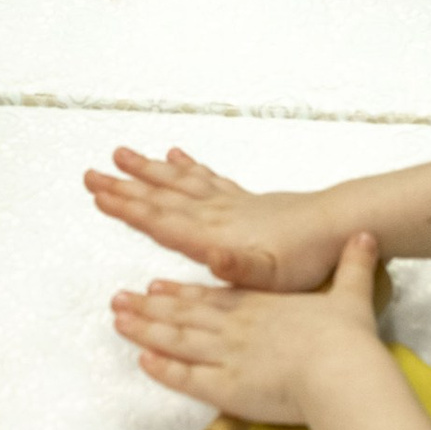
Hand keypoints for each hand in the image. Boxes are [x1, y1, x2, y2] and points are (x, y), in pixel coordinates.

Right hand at [82, 140, 342, 288]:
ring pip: (180, 182)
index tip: (97, 193)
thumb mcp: (272, 275)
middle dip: (125, 186)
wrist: (339, 227)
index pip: (161, 220)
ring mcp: (231, 204)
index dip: (128, 208)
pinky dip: (188, 167)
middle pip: (162, 197)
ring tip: (123, 154)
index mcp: (214, 235)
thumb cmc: (305, 259)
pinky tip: (177, 156)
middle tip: (90, 173)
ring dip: (149, 171)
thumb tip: (211, 257)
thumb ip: (239, 267)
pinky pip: (208, 179)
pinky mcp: (247, 201)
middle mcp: (216, 214)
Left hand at [110, 226, 388, 425]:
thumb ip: (354, 267)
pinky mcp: (224, 387)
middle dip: (150, 306)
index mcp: (262, 307)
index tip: (158, 285)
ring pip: (176, 339)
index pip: (214, 296)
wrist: (340, 371)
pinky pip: (185, 378)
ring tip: (118, 321)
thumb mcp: (353, 294)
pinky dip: (162, 369)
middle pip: (186, 314)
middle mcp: (237, 326)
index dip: (184, 291)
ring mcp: (227, 355)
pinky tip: (142, 361)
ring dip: (145, 329)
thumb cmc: (347, 339)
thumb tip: (366, 237)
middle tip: (120, 298)